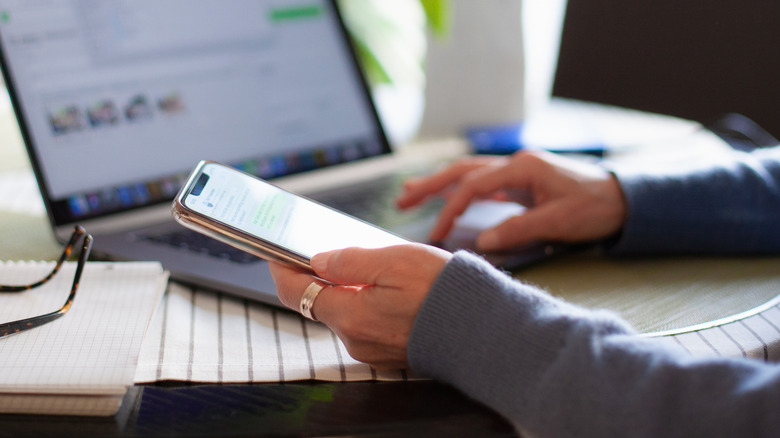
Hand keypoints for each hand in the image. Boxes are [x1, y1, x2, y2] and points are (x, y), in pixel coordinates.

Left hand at [269, 244, 451, 369]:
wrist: (483, 329)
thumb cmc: (443, 293)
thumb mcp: (394, 262)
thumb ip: (350, 262)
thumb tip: (318, 260)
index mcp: (350, 316)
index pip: (297, 294)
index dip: (282, 270)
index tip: (275, 253)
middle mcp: (355, 339)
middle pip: (320, 303)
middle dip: (319, 277)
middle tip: (325, 249)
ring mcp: (372, 349)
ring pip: (344, 313)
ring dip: (346, 290)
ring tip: (366, 265)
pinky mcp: (389, 352)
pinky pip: (365, 323)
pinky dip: (365, 304)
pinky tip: (385, 287)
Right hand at [397, 150, 627, 251]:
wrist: (622, 199)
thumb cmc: (595, 207)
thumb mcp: (558, 221)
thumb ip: (518, 229)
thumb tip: (481, 242)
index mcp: (522, 168)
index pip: (473, 186)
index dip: (450, 209)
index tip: (435, 233)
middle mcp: (515, 164)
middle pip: (462, 170)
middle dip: (430, 185)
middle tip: (401, 200)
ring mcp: (517, 171)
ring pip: (469, 174)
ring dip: (440, 184)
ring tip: (411, 194)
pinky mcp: (521, 181)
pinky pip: (482, 183)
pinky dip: (460, 190)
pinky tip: (448, 199)